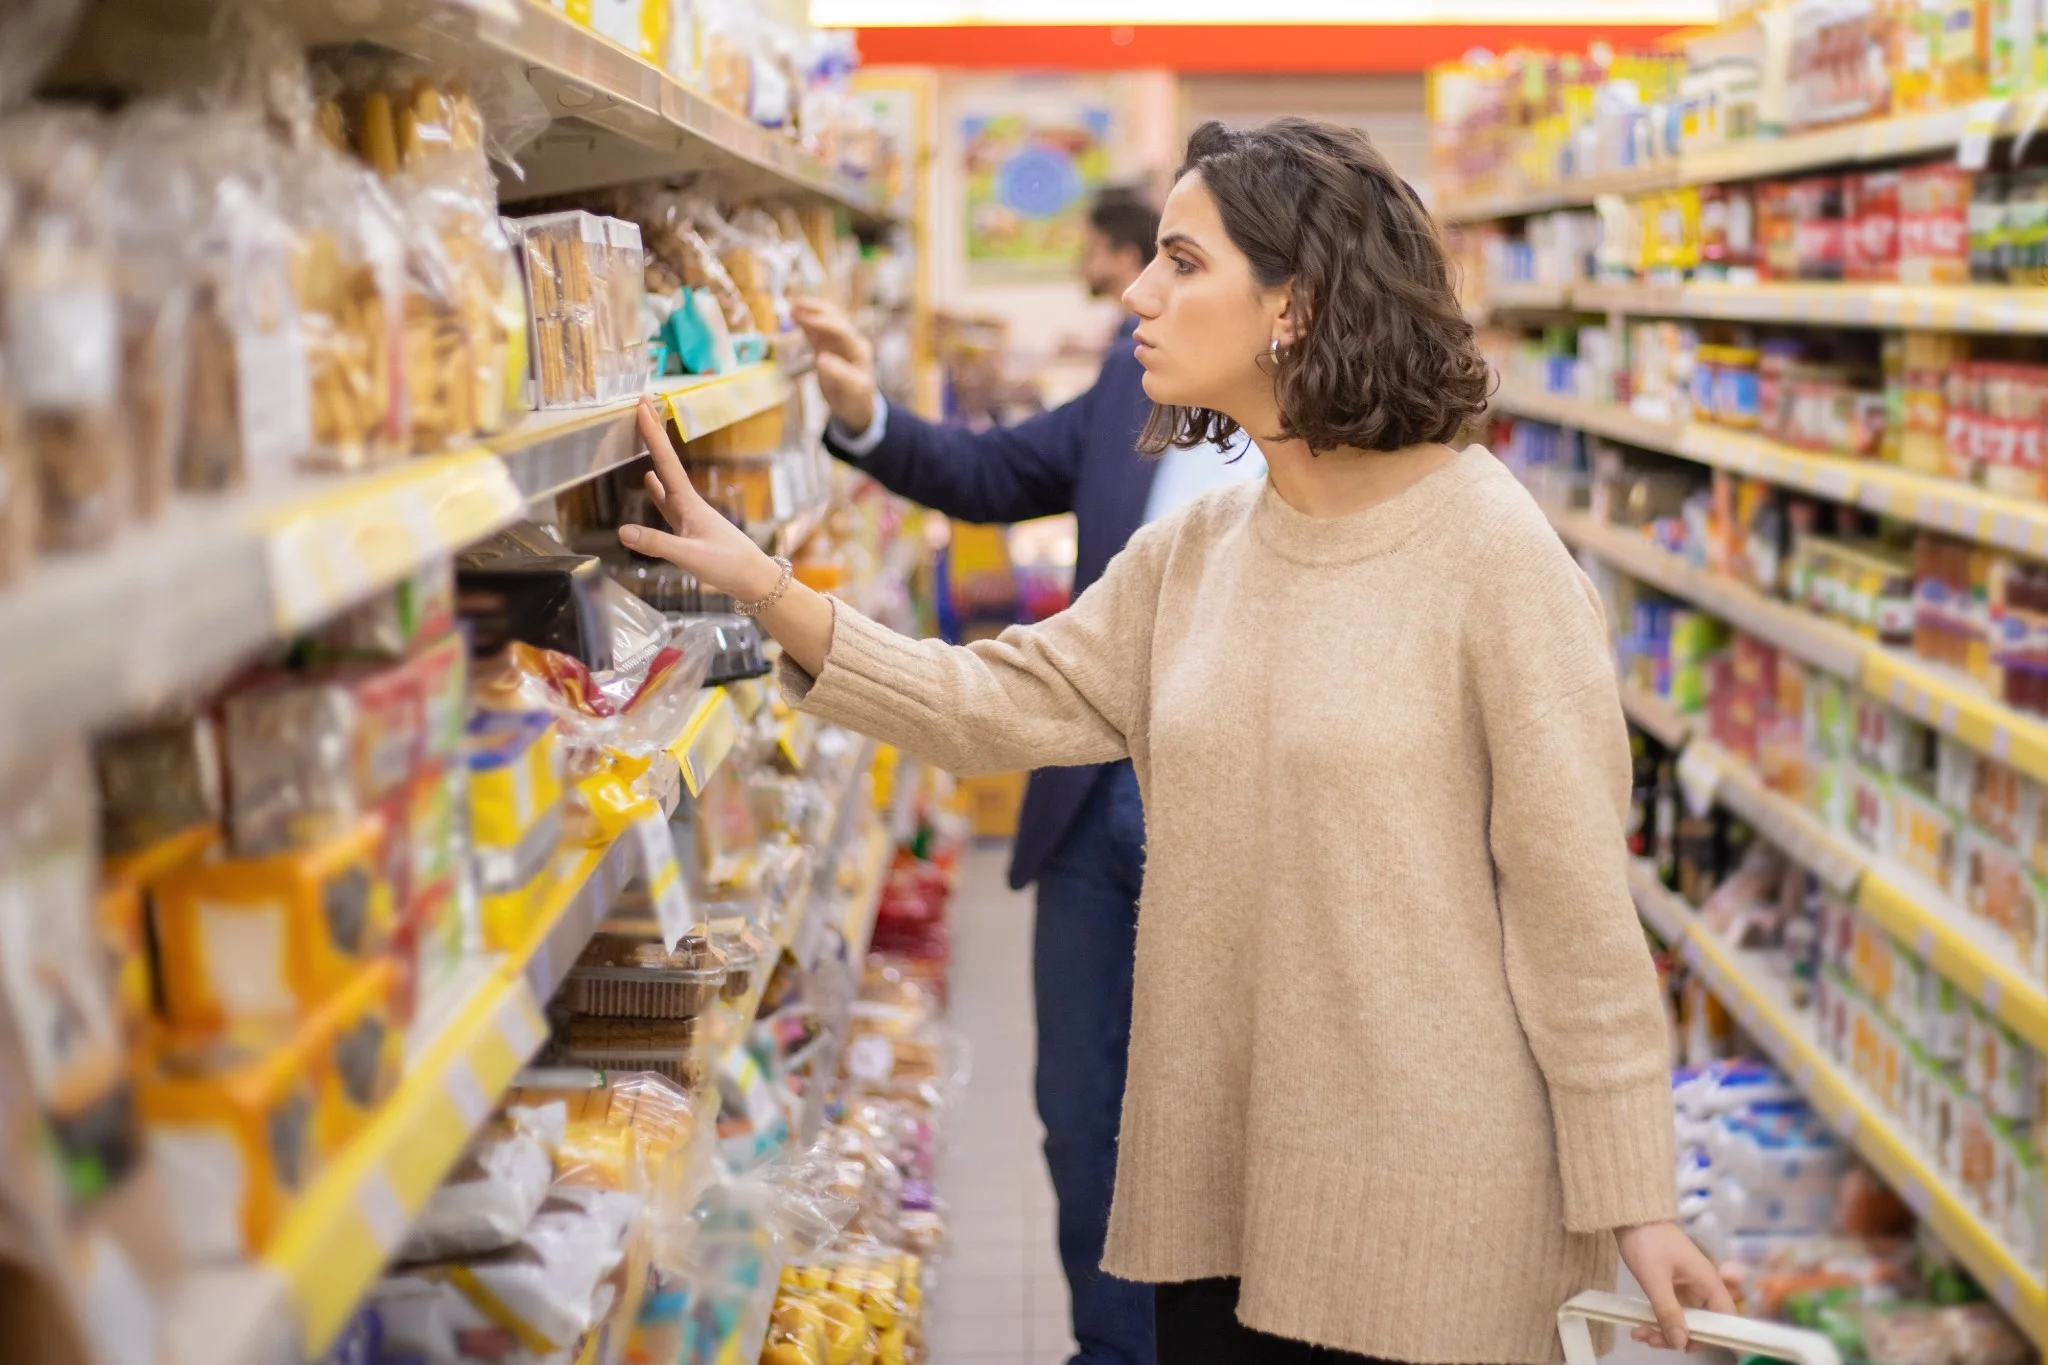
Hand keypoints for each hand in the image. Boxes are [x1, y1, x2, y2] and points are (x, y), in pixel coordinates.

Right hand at [619, 398, 782, 602]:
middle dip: (653, 435)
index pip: (665, 461)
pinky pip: (668, 503)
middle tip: (642, 407)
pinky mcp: (691, 529)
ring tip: (642, 439)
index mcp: (688, 503)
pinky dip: (657, 491)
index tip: (642, 404)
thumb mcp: (689, 556)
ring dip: (653, 459)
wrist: (754, 579)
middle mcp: (689, 503)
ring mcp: (690, 515)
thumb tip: (622, 531)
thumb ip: (656, 544)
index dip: (652, 433)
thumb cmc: (727, 566)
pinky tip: (650, 483)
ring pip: (667, 480)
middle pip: (666, 462)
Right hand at [790, 297, 876, 433]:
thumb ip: (839, 375)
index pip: (841, 331)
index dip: (824, 324)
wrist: (855, 407)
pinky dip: (805, 322)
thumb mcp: (851, 392)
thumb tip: (822, 359)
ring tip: (792, 307)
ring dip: (809, 312)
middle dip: (815, 311)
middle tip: (796, 305)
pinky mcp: (826, 347)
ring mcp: (837, 343)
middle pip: (833, 319)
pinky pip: (815, 331)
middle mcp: (849, 342)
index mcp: (859, 351)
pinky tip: (793, 316)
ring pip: (824, 321)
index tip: (806, 321)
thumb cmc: (855, 400)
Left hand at [1615, 1222, 1734, 1351]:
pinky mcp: (1672, 1286)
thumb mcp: (1655, 1278)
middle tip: (1651, 1340)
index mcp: (1708, 1283)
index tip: (1685, 1346)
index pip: (1724, 1320)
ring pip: (1684, 1320)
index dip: (1711, 1337)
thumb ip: (1668, 1311)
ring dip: (1663, 1331)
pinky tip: (1639, 1326)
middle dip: (1678, 1337)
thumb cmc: (1647, 1242)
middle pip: (1701, 1324)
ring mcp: (1687, 1288)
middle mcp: (1702, 1288)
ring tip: (1639, 1334)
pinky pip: (1671, 1310)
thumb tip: (1680, 1343)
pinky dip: (1657, 1320)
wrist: (1631, 1215)